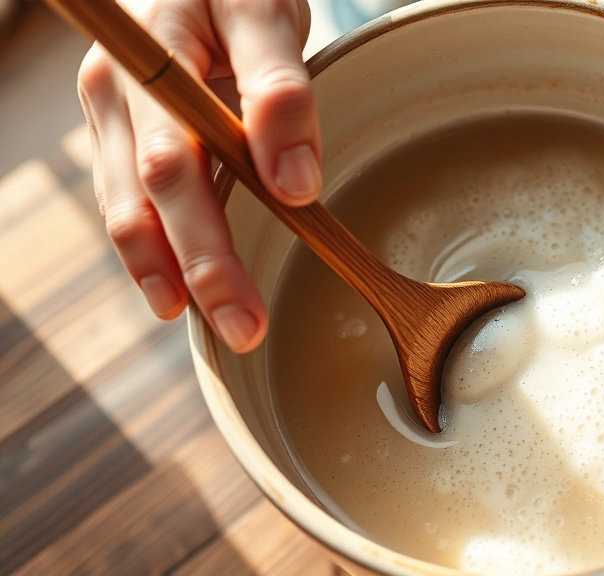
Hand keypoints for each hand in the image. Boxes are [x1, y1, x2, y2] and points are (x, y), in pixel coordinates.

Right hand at [78, 0, 319, 352]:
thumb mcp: (265, 12)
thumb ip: (279, 89)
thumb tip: (295, 184)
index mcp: (149, 57)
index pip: (173, 160)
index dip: (205, 232)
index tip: (243, 291)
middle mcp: (116, 90)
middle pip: (152, 196)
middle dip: (198, 269)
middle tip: (245, 328)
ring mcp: (115, 115)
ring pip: (129, 208)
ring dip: (170, 272)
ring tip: (220, 324)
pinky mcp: (126, 133)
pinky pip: (131, 201)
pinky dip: (157, 249)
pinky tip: (182, 290)